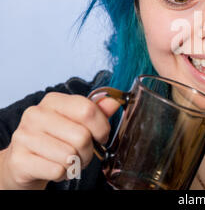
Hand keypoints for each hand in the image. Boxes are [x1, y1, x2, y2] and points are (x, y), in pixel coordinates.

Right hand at [0, 93, 119, 189]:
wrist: (23, 162)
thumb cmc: (54, 140)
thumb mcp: (75, 122)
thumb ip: (96, 112)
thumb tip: (114, 102)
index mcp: (53, 101)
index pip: (87, 110)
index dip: (101, 127)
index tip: (101, 136)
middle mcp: (36, 114)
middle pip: (81, 136)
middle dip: (88, 151)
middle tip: (82, 154)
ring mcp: (24, 136)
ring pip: (70, 156)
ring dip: (75, 164)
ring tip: (67, 161)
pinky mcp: (19, 159)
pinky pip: (57, 170)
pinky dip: (62, 174)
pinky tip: (55, 168)